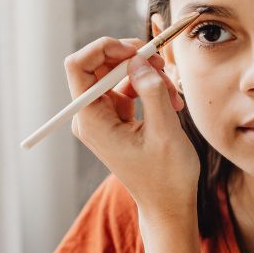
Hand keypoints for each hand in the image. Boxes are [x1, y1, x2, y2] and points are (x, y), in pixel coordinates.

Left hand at [64, 37, 199, 217]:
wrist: (168, 204)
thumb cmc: (165, 176)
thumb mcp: (165, 131)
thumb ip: (151, 91)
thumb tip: (138, 60)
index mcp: (91, 120)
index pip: (79, 66)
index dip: (104, 48)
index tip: (135, 50)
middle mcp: (90, 116)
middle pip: (99, 66)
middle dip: (132, 60)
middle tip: (162, 64)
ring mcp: (102, 117)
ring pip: (118, 76)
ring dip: (147, 76)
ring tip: (174, 95)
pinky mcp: (116, 119)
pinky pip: (128, 89)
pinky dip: (150, 89)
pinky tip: (172, 103)